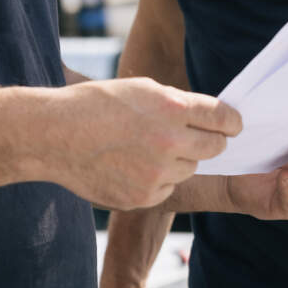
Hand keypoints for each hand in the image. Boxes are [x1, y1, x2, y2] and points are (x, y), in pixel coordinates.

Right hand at [48, 77, 241, 210]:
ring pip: (190, 169)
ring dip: (179, 160)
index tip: (234, 125)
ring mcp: (156, 174)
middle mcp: (170, 142)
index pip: (223, 118)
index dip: (232, 122)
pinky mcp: (142, 198)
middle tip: (195, 137)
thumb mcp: (142, 89)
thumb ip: (178, 103)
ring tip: (147, 148)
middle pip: (215, 148)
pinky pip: (167, 189)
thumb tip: (206, 117)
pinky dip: (157, 180)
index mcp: (172, 108)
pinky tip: (132, 166)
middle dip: (209, 141)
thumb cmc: (96, 104)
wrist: (54, 135)